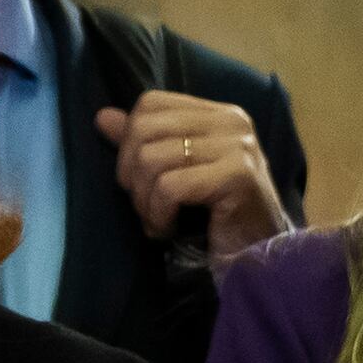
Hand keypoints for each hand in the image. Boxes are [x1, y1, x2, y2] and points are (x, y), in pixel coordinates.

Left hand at [99, 93, 291, 262]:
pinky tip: (168, 230)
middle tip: (146, 205)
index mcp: (220, 114)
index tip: (140, 178)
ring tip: (158, 221)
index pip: (151, 103)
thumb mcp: (178, 172)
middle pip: (144, 128)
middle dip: (131, 174)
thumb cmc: (219, 217)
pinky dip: (158, 215)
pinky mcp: (237, 175)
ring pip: (151, 158)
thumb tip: (102, 116)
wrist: (260, 259)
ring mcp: (237, 146)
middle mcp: (232, 122)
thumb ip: (144, 141)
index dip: (130, 141)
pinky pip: (170, 187)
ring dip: (144, 200)